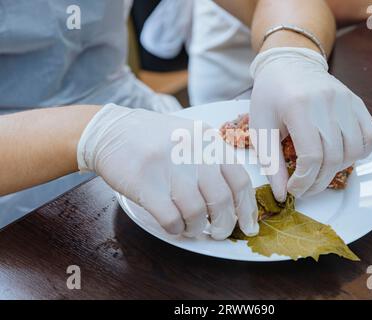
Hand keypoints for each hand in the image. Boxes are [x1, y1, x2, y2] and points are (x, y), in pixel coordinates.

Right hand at [77, 104, 258, 239]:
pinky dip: (176, 229)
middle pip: (221, 200)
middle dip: (223, 225)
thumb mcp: (191, 137)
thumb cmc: (155, 139)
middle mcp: (192, 150)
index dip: (247, 208)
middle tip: (218, 232)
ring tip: (191, 228)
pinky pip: (171, 218)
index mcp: (208, 140)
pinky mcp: (145, 183)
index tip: (249, 226)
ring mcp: (168, 166)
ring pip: (196, 212)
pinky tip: (174, 226)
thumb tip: (235, 201)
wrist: (111, 131)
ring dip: (196, 228)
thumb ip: (213, 161)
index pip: (240, 179)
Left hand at [250, 47, 371, 200]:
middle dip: (318, 182)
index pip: (311, 156)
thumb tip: (281, 195)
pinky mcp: (356, 102)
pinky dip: (359, 153)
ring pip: (354, 150)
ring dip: (336, 171)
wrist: (287, 64)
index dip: (303, 181)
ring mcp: (345, 100)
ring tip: (318, 173)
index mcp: (298, 107)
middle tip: (304, 189)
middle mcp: (326, 102)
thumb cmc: (270, 97)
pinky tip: (339, 156)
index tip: (293, 189)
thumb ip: (271, 163)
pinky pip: (370, 136)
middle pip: (333, 157)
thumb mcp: (260, 128)